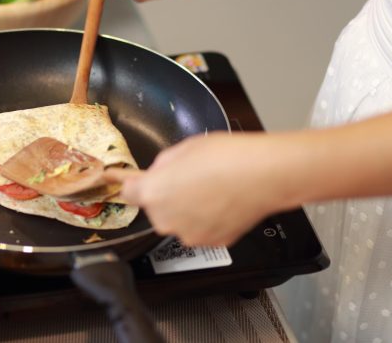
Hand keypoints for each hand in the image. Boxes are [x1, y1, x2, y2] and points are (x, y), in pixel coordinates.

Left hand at [106, 132, 294, 245]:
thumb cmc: (227, 157)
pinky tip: (221, 202)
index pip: (128, 193)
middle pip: (155, 207)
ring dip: (187, 208)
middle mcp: (165, 219)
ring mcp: (188, 234)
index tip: (133, 181)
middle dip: (167, 195)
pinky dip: (207, 219)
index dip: (134, 184)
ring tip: (210, 189)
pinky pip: (200, 229)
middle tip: (189, 178)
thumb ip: (162, 165)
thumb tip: (158, 173)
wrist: (263, 175)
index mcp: (153, 192)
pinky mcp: (211, 242)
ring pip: (178, 220)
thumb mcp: (183, 148)